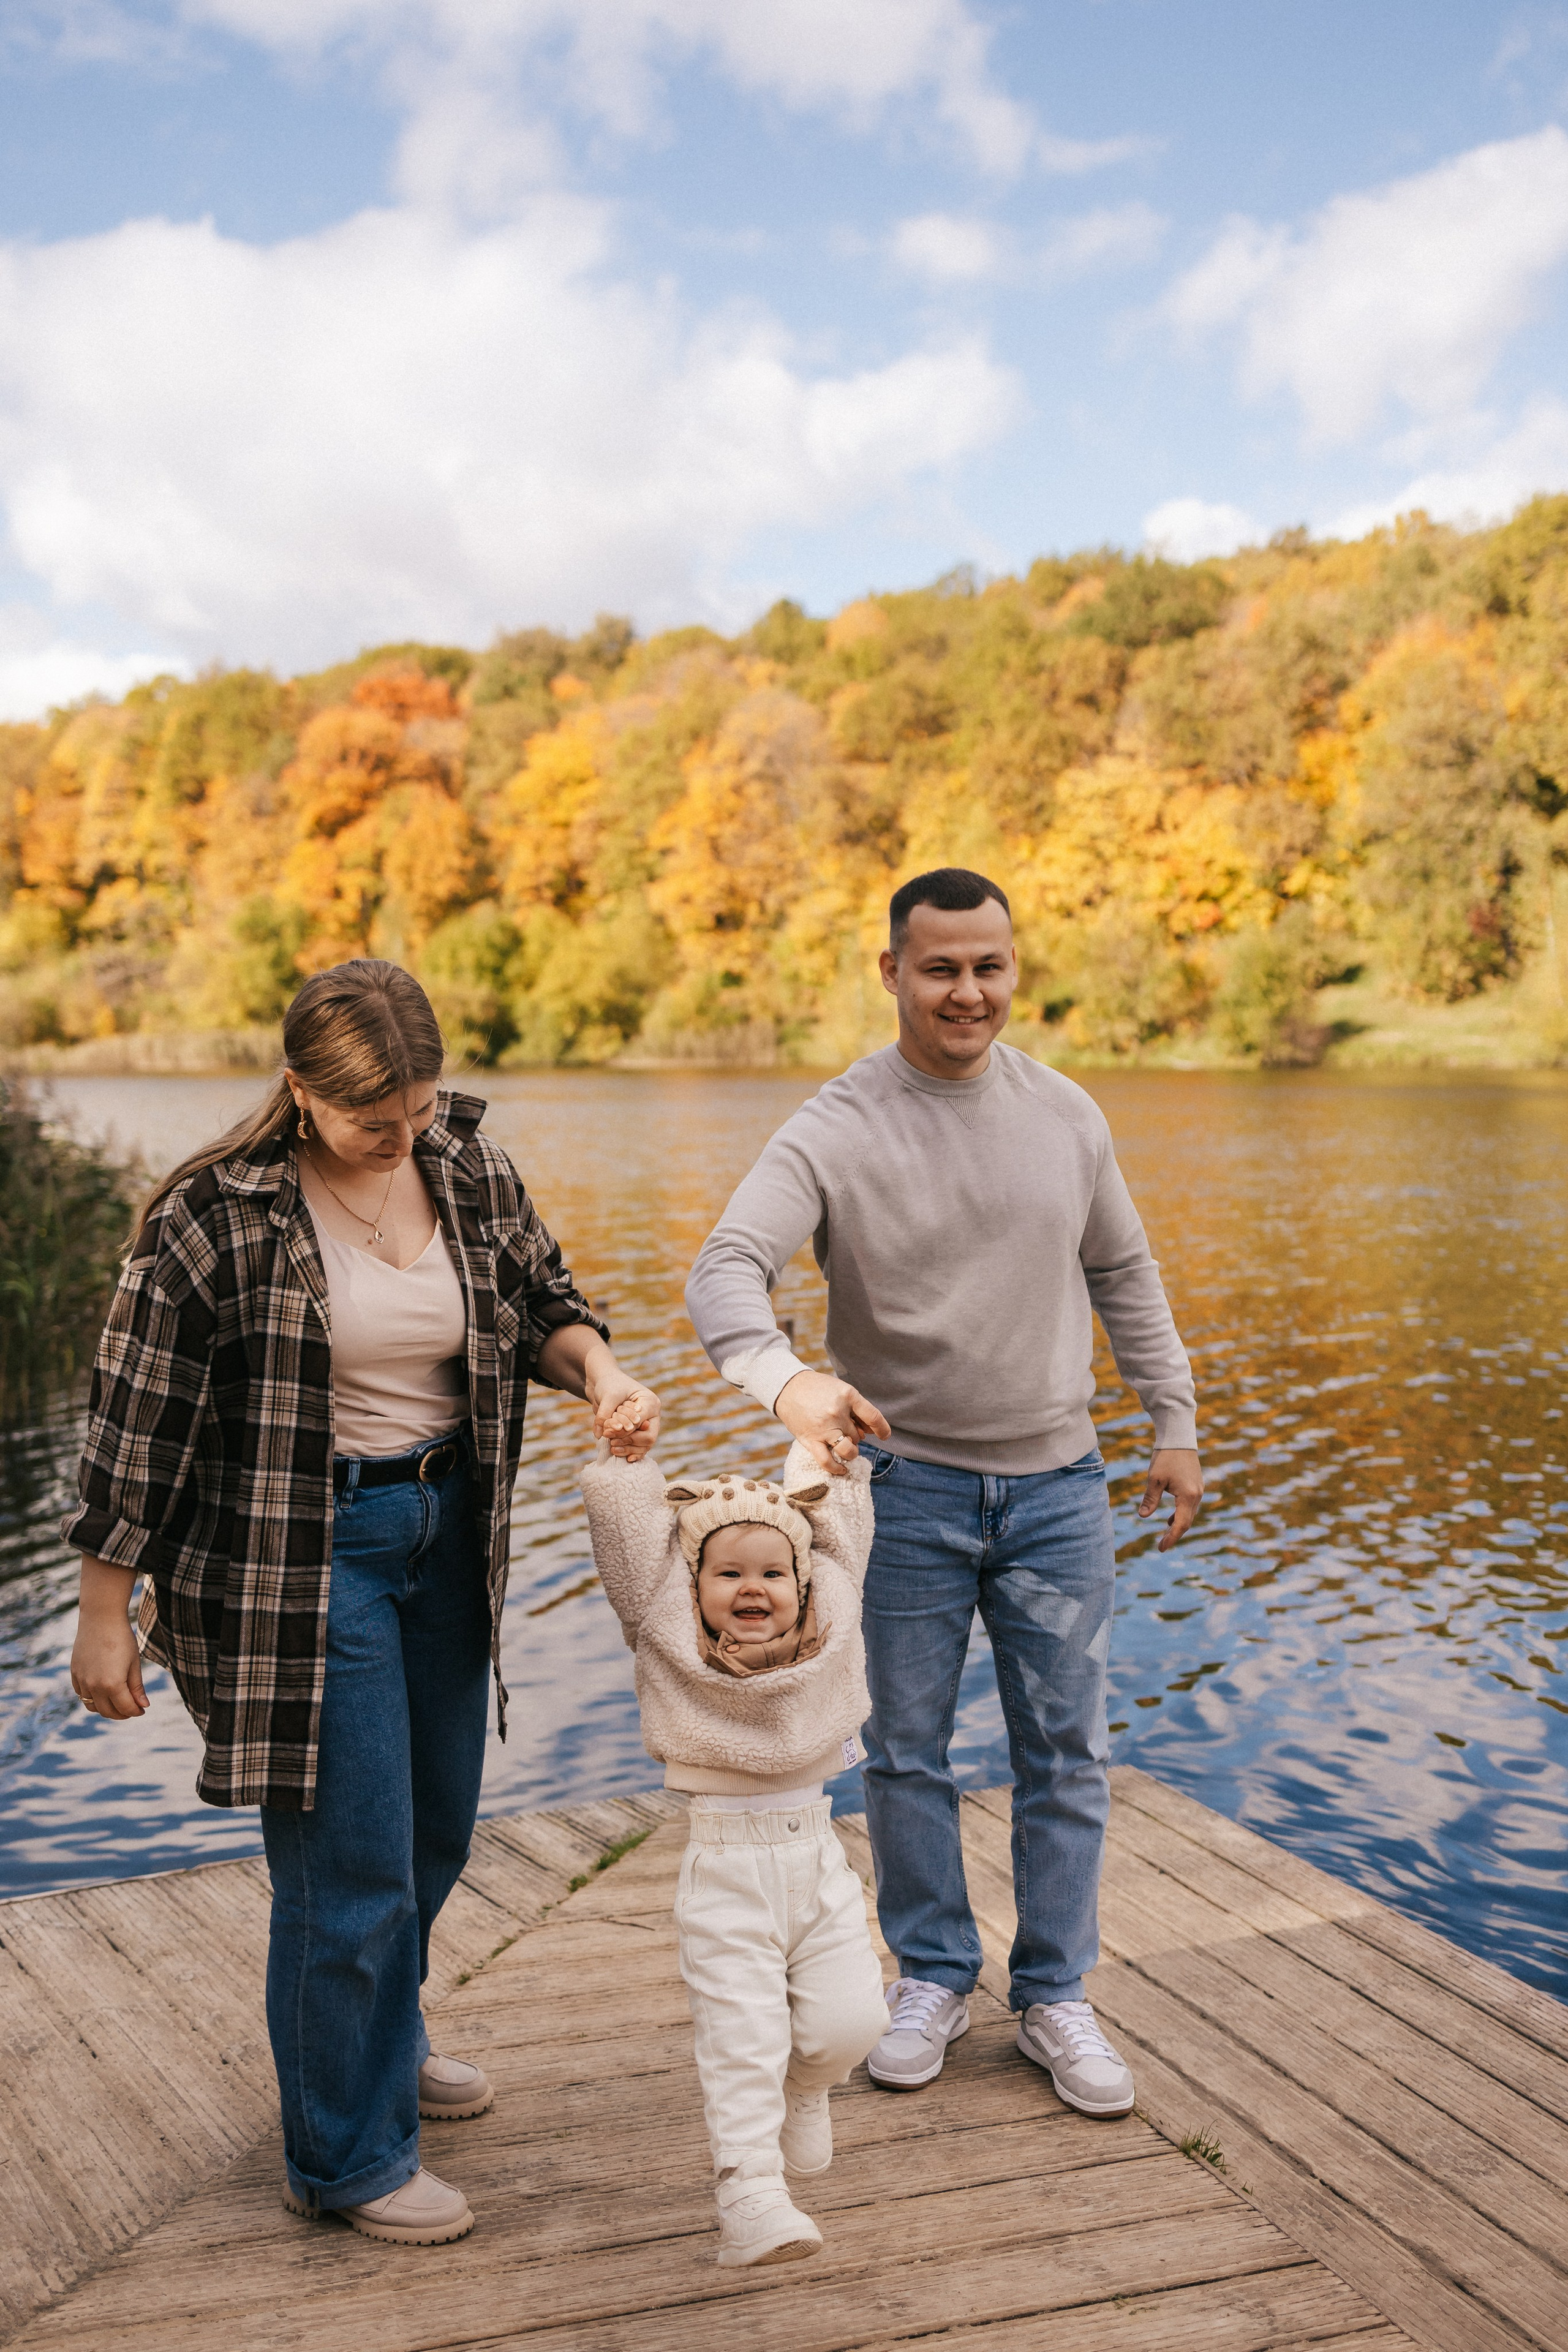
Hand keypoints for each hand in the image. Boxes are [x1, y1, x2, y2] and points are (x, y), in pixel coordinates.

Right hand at [70, 1559, 148, 1719]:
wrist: (100, 1618)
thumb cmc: (122, 1639)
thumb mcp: (134, 1663)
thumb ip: (136, 1687)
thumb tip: (143, 1706)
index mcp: (112, 1684)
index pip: (125, 1708)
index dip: (136, 1711)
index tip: (142, 1710)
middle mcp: (94, 1686)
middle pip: (108, 1712)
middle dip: (122, 1714)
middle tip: (132, 1709)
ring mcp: (82, 1681)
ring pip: (93, 1707)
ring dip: (106, 1708)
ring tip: (118, 1702)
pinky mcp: (75, 1674)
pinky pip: (82, 1695)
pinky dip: (93, 1698)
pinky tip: (103, 1692)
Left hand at [588, 1362, 660, 1459]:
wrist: (604, 1384)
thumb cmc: (609, 1385)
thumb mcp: (608, 1397)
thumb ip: (604, 1415)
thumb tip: (600, 1435)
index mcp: (650, 1403)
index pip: (642, 1423)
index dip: (627, 1431)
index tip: (608, 1432)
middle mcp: (651, 1416)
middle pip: (648, 1437)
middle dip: (629, 1441)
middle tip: (612, 1442)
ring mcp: (645, 1426)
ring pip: (645, 1446)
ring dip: (629, 1450)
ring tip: (613, 1449)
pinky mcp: (636, 1432)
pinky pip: (639, 1448)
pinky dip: (630, 1453)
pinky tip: (621, 1456)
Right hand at [774, 1368, 890, 1476]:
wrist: (788, 1387)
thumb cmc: (818, 1389)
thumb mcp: (841, 1390)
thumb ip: (857, 1408)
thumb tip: (871, 1431)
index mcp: (847, 1396)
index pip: (873, 1417)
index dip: (882, 1429)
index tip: (884, 1436)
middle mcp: (836, 1412)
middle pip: (858, 1435)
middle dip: (856, 1435)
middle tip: (846, 1430)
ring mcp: (823, 1428)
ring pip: (848, 1450)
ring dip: (851, 1452)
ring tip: (847, 1448)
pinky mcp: (810, 1440)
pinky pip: (827, 1461)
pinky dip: (837, 1468)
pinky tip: (842, 1469)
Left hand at [1138, 1448, 1203, 1551]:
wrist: (1179, 1438)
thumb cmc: (1166, 1457)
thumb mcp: (1154, 1479)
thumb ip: (1150, 1499)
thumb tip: (1143, 1516)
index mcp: (1187, 1496)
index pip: (1181, 1524)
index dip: (1171, 1538)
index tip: (1161, 1548)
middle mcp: (1197, 1495)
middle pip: (1187, 1522)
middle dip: (1174, 1534)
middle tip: (1161, 1545)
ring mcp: (1198, 1490)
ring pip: (1189, 1514)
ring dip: (1177, 1525)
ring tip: (1165, 1534)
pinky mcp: (1196, 1485)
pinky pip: (1189, 1506)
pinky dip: (1180, 1514)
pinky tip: (1169, 1519)